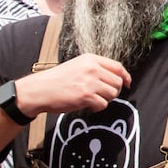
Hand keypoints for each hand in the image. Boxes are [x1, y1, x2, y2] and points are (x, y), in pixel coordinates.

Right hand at [17, 53, 131, 117]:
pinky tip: (87, 105)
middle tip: (102, 95)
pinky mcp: (86, 96)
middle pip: (118, 82)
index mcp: (90, 59)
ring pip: (113, 94)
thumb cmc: (56, 80)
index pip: (117, 67)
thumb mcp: (77, 66)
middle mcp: (92, 68)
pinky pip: (103, 104)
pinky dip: (97, 107)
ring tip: (92, 99)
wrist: (39, 90)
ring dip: (105, 99)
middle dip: (113, 91)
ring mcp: (89, 82)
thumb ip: (95, 69)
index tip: (127, 83)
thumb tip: (115, 77)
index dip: (125, 76)